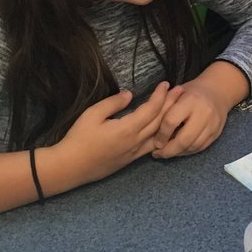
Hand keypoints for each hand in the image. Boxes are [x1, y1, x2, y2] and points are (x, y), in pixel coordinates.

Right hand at [57, 82, 176, 184]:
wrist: (70, 167)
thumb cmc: (78, 139)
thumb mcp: (92, 115)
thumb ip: (113, 103)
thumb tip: (130, 94)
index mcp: (127, 129)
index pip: (151, 109)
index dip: (161, 95)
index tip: (166, 83)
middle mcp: (136, 141)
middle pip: (160, 120)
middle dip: (171, 104)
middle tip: (181, 91)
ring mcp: (134, 152)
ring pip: (159, 134)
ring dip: (170, 119)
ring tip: (178, 107)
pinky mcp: (131, 159)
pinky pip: (152, 146)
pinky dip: (163, 136)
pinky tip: (166, 130)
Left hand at [151, 77, 230, 158]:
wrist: (218, 91)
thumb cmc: (191, 92)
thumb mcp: (176, 93)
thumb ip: (164, 108)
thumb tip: (148, 129)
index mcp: (190, 100)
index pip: (171, 121)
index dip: (161, 134)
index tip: (155, 142)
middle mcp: (203, 112)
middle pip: (183, 139)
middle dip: (168, 150)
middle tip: (158, 153)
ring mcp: (212, 124)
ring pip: (193, 146)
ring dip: (178, 153)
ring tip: (167, 153)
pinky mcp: (217, 132)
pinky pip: (201, 147)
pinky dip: (188, 151)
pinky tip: (180, 150)